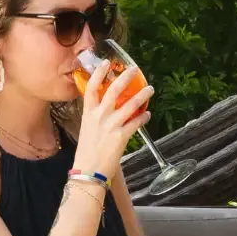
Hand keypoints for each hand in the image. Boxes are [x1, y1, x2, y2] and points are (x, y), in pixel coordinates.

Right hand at [72, 53, 152, 181]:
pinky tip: (148, 114)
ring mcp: (111, 125)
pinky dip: (143, 117)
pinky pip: (136, 122)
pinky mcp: (121, 136)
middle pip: (113, 91)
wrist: (88, 171)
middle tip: (134, 69)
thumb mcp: (87, 130)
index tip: (106, 63)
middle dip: (125, 78)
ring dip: (142, 95)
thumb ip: (96, 119)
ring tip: (150, 89)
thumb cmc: (86, 153)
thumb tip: (107, 112)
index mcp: (88, 114)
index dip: (99, 74)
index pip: (91, 88)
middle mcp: (99, 116)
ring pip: (129, 104)